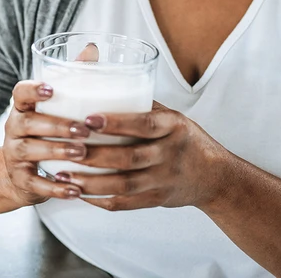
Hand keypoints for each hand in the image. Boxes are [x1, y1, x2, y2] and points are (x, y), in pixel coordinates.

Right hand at [1, 80, 90, 206]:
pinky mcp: (21, 180)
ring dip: (57, 151)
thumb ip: (71, 78)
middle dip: (56, 125)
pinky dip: (56, 188)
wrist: (20, 174)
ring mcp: (15, 155)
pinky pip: (36, 184)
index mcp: (23, 108)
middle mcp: (14, 129)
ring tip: (82, 153)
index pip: (19, 93)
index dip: (33, 90)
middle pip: (27, 123)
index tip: (51, 89)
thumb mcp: (53, 107)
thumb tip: (92, 48)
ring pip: (31, 151)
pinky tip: (76, 189)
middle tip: (83, 129)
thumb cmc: (45, 131)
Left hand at [58, 102, 227, 211]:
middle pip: (130, 157)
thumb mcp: (169, 114)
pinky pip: (127, 204)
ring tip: (64, 177)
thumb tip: (96, 78)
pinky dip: (102, 200)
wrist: (215, 176)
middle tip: (67, 149)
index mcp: (174, 126)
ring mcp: (164, 179)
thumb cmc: (182, 136)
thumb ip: (138, 103)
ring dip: (92, 182)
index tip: (88, 119)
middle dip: (95, 155)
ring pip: (125, 185)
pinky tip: (81, 194)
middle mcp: (170, 153)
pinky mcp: (157, 199)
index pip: (144, 124)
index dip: (116, 123)